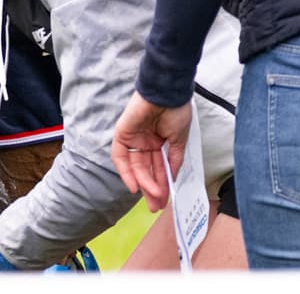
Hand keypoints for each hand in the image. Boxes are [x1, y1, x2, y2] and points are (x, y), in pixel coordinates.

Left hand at [111, 93, 193, 210]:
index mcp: (159, 142)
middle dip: (151, 189)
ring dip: (143, 183)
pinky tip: (134, 186)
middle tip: (156, 206)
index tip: (166, 200)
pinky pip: (121, 156)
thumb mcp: (179, 141)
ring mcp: (133, 138)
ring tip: (153, 198)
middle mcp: (144, 142)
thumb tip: (171, 179)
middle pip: (145, 170)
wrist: (167, 93)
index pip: (158, 168)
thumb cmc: (176, 112)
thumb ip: (173, 160)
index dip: (162, 184)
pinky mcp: (122, 133)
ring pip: (135, 166)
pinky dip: (126, 172)